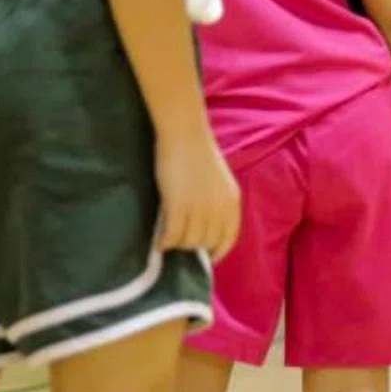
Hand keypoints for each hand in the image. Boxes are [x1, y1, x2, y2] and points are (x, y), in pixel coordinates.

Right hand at [155, 124, 240, 261]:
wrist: (184, 134)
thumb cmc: (198, 152)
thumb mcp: (218, 181)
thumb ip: (216, 203)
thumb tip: (205, 228)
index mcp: (232, 201)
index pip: (229, 238)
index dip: (217, 251)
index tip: (206, 257)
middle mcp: (220, 208)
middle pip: (206, 243)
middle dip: (191, 246)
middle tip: (177, 240)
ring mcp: (200, 209)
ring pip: (188, 242)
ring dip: (176, 244)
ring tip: (166, 238)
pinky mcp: (179, 206)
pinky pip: (172, 237)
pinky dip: (164, 243)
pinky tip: (157, 241)